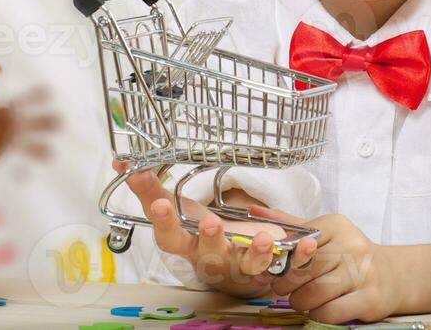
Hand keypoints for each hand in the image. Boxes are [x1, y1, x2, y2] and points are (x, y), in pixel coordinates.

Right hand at [116, 161, 316, 296]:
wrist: (235, 265)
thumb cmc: (202, 235)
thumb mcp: (179, 211)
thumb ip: (152, 188)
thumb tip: (122, 160)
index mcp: (190, 246)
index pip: (170, 238)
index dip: (164, 222)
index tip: (160, 203)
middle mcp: (215, 261)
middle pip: (208, 255)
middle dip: (210, 240)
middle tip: (212, 223)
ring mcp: (244, 268)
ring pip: (248, 266)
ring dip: (256, 253)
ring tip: (263, 238)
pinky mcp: (272, 271)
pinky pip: (287, 269)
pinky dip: (300, 259)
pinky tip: (309, 243)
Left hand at [261, 209, 404, 322]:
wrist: (392, 275)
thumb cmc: (350, 254)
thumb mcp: (324, 233)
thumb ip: (291, 224)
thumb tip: (254, 210)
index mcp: (337, 225)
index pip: (299, 242)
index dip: (283, 259)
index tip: (278, 267)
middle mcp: (352, 246)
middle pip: (304, 270)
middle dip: (286, 285)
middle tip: (284, 289)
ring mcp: (363, 273)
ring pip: (314, 293)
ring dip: (301, 302)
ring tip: (303, 299)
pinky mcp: (369, 298)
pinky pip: (330, 312)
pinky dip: (319, 314)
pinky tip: (322, 308)